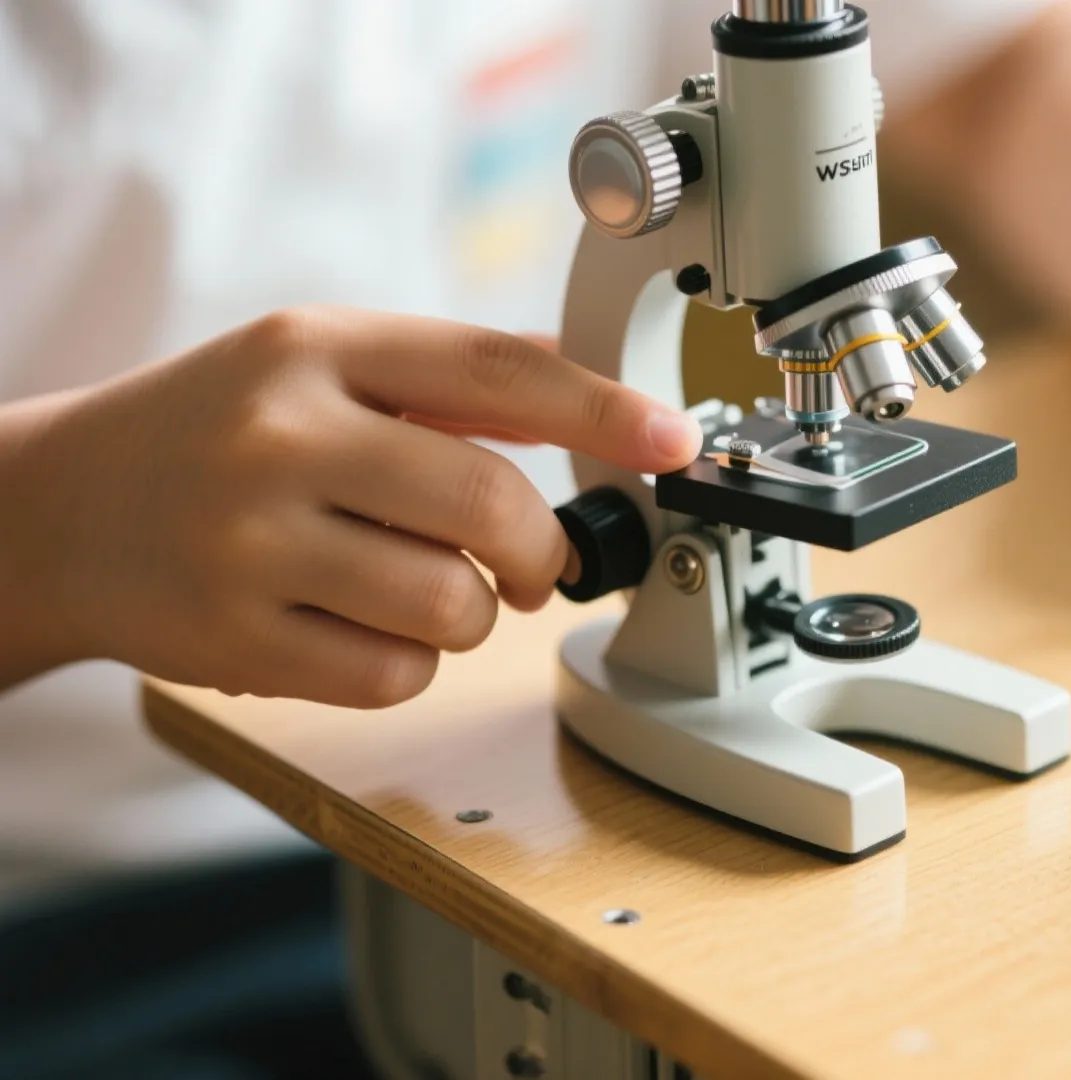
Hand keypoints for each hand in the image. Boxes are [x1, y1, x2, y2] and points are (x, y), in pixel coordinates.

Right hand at [3, 307, 698, 704]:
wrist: (55, 508)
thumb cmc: (214, 432)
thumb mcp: (317, 363)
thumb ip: (452, 381)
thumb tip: (594, 398)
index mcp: (317, 347)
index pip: (496, 370)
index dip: (605, 409)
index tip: (677, 440)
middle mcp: (282, 435)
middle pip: (492, 503)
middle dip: (540, 549)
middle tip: (532, 562)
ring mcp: (251, 542)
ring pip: (453, 603)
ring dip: (470, 612)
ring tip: (416, 587)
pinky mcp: (233, 638)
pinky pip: (395, 675)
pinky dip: (408, 664)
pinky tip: (358, 626)